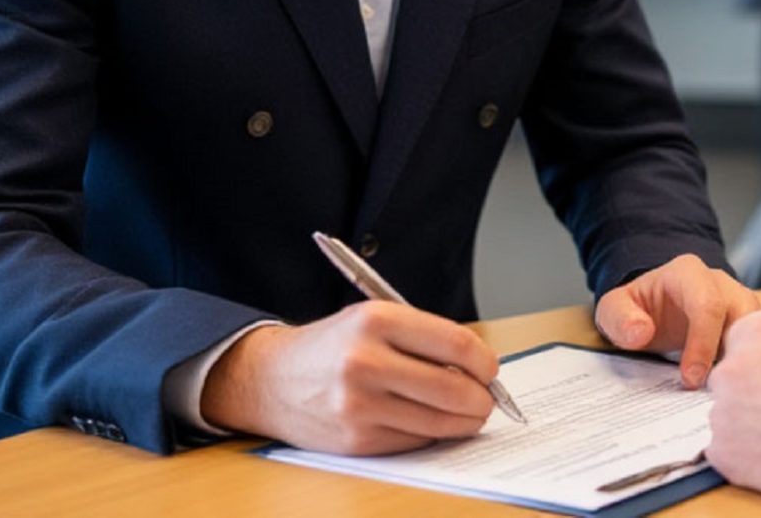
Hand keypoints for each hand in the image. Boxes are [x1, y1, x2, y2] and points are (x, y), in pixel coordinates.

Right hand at [200, 302, 498, 454]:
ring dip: (463, 421)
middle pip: (456, 389)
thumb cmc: (332, 347)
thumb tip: (480, 368)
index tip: (490, 369)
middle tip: (485, 398)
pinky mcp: (357, 440)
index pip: (457, 345)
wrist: (271, 379)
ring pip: (441, 422)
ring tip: (463, 412)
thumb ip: (424, 338)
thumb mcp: (373, 319)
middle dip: (483, 399)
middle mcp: (366, 361)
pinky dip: (430, 433)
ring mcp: (360, 405)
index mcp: (375, 320)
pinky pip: (417, 440)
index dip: (485, 362)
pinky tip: (423, 420)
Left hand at [595, 254, 760, 386]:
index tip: (691, 379)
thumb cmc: (637, 308)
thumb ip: (620, 318)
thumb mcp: (614, 308)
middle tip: (717, 392)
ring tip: (729, 393)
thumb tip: (641, 332)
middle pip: (744, 317)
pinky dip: (752, 367)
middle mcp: (722, 284)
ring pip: (760, 333)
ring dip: (747, 363)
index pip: (707, 305)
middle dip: (733, 357)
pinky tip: (738, 390)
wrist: (654, 308)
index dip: (702, 344)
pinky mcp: (750, 326)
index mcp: (689, 273)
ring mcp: (740, 303)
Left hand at [706, 310, 760, 499]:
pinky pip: (728, 457)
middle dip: (754, 399)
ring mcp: (723, 410)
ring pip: (729, 422)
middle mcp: (731, 366)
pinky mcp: (724, 451)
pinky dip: (749, 463)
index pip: (742, 346)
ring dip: (751, 432)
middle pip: (732, 384)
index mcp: (757, 331)